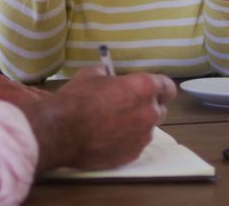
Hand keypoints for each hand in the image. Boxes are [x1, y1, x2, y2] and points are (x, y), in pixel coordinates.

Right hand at [22, 67, 176, 171]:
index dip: (159, 87)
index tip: (148, 89)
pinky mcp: (133, 154)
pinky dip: (126, 140)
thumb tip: (109, 77)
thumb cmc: (76, 98)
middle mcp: (149, 112)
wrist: (60, 132)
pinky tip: (107, 137)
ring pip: (147, 128)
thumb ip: (109, 75)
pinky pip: (135, 144)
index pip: (168, 87)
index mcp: (143, 87)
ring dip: (136, 124)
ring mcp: (142, 136)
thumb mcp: (91, 74)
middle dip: (147, 107)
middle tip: (126, 106)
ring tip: (112, 124)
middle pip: (160, 109)